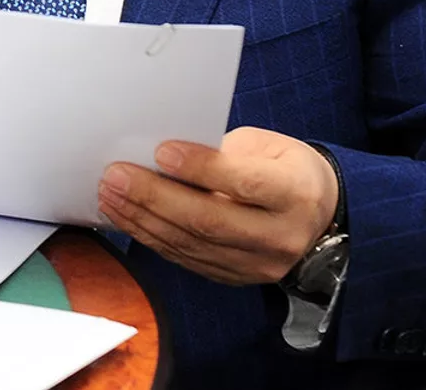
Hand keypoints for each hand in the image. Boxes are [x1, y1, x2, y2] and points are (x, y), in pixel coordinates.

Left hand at [97, 126, 337, 285]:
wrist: (316, 214)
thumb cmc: (284, 168)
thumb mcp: (266, 147)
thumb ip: (223, 152)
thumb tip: (164, 157)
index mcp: (295, 193)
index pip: (244, 183)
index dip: (200, 168)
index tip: (161, 152)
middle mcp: (280, 236)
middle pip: (210, 220)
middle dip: (155, 197)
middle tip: (116, 176)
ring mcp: (258, 264)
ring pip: (191, 244)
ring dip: (142, 219)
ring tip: (110, 194)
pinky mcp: (236, 278)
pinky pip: (186, 259)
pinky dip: (151, 238)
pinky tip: (126, 218)